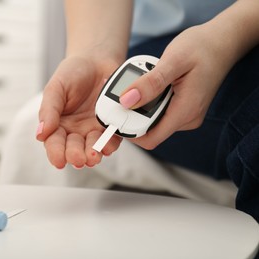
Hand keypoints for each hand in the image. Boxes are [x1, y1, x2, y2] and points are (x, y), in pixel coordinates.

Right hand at [36, 56, 122, 168]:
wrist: (97, 59)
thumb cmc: (72, 73)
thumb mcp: (56, 88)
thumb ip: (49, 110)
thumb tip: (40, 134)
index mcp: (58, 124)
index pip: (54, 142)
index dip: (56, 153)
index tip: (59, 160)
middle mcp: (75, 131)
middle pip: (74, 149)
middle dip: (75, 155)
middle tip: (79, 159)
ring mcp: (94, 129)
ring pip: (93, 147)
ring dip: (93, 154)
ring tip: (93, 156)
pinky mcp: (112, 125)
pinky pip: (112, 138)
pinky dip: (110, 143)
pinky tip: (108, 146)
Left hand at [119, 25, 233, 149]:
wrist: (222, 42)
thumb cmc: (201, 47)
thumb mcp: (173, 60)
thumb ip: (150, 83)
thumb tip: (126, 101)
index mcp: (185, 111)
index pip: (150, 139)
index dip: (128, 132)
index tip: (114, 115)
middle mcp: (186, 119)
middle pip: (148, 130)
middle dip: (132, 113)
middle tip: (124, 89)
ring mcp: (185, 115)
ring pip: (152, 120)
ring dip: (140, 105)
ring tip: (140, 82)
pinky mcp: (182, 109)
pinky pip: (159, 111)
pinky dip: (149, 100)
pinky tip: (149, 84)